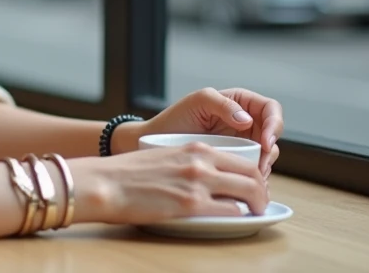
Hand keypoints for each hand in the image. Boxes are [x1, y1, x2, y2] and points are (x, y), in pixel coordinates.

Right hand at [71, 142, 269, 224]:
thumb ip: (188, 164)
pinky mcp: (192, 204)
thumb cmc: (127, 174)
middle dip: (262, 190)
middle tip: (261, 202)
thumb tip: (206, 180)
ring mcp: (198, 182)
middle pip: (251, 174)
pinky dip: (239, 216)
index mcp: (194, 148)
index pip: (240, 159)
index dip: (254, 175)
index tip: (253, 186)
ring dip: (257, 204)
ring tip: (255, 212)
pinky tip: (236, 219)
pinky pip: (231, 210)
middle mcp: (201, 161)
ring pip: (249, 191)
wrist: (106, 183)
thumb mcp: (164, 157)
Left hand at [131, 87, 283, 176]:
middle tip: (259, 168)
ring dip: (264, 167)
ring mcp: (242, 143)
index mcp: (240, 102)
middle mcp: (245, 122)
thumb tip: (247, 120)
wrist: (156, 143)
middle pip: (273, 135)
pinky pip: (252, 169)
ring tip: (252, 180)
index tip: (266, 143)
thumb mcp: (198, 102)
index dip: (274, 125)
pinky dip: (253, 178)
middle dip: (271, 151)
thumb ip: (222, 104)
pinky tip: (245, 186)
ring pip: (267, 154)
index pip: (270, 110)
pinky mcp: (235, 161)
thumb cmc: (175, 118)